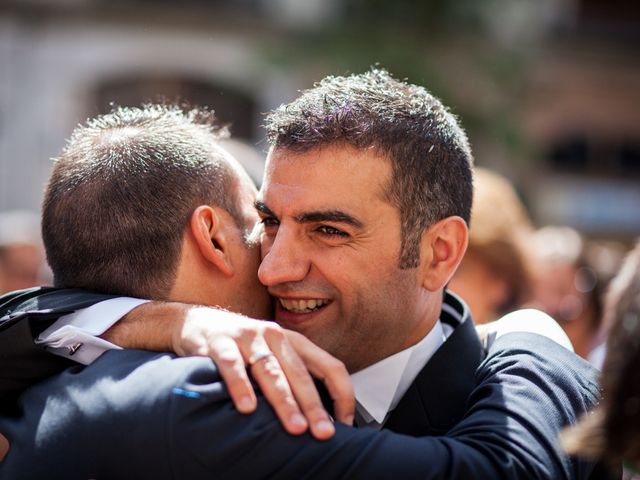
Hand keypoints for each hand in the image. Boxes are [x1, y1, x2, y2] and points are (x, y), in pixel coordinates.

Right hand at [172, 306, 354, 439]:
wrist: (199, 322)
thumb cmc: (243, 345)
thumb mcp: (274, 354)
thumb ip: (294, 377)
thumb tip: (322, 417)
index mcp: (294, 342)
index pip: (330, 366)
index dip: (342, 394)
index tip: (344, 423)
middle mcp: (275, 336)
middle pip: (300, 373)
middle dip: (314, 405)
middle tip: (323, 432)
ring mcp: (247, 337)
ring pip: (271, 371)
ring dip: (284, 400)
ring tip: (294, 425)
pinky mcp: (220, 343)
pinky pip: (232, 366)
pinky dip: (240, 386)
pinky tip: (247, 408)